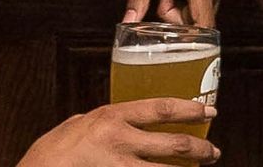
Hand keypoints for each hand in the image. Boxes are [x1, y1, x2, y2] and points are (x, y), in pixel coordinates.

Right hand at [18, 99, 218, 165]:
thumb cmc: (49, 154)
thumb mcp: (76, 125)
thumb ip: (100, 121)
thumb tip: (118, 119)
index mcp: (111, 118)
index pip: (161, 108)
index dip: (190, 110)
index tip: (209, 111)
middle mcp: (121, 142)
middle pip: (174, 145)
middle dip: (201, 149)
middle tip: (214, 151)